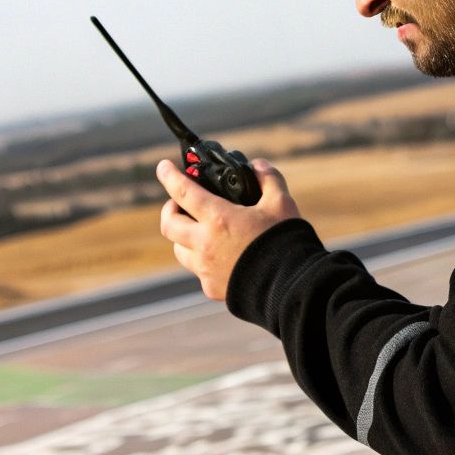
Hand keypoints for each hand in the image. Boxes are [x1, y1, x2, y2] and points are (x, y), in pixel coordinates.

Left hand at [156, 157, 300, 301]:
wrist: (291, 288)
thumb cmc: (285, 242)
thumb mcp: (281, 203)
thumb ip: (268, 179)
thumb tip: (258, 166)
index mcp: (218, 218)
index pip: (183, 191)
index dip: (169, 176)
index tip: (163, 167)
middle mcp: (204, 243)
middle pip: (168, 224)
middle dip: (169, 209)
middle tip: (179, 203)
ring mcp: (205, 268)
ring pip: (179, 249)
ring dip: (183, 236)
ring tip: (199, 230)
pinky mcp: (211, 288)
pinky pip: (198, 270)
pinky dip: (203, 259)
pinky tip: (219, 255)